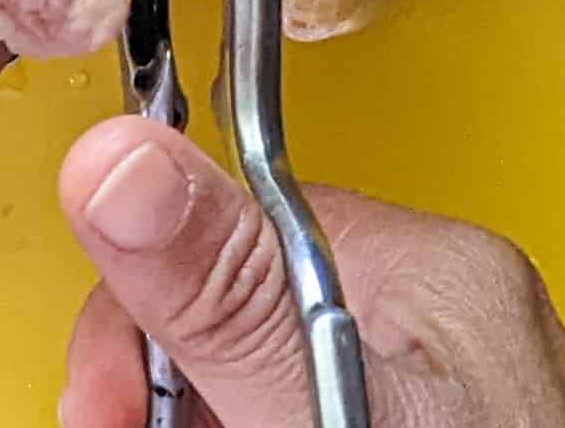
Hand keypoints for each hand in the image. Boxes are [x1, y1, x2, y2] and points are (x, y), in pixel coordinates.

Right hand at [57, 120, 564, 426]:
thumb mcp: (323, 416)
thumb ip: (227, 294)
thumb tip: (117, 163)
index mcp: (436, 271)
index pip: (237, 219)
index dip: (148, 312)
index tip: (106, 400)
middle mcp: (453, 317)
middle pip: (242, 305)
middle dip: (170, 391)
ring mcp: (458, 394)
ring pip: (267, 374)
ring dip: (205, 422)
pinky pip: (319, 409)